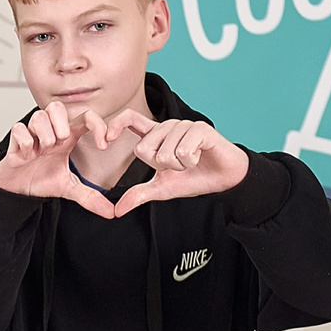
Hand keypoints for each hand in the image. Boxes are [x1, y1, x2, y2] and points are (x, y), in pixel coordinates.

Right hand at [0, 101, 116, 219]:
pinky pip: (19, 129)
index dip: (98, 125)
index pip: (86, 118)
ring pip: (39, 116)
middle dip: (62, 123)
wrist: (16, 190)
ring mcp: (31, 135)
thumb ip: (90, 197)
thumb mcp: (68, 188)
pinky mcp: (14, 142)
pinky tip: (27, 155)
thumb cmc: (40, 180)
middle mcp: (50, 132)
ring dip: (44, 133)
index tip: (103, 145)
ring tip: (43, 150)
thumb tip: (111, 212)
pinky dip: (25, 141)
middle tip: (61, 142)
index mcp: (66, 138)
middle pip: (57, 107)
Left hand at [107, 114, 249, 214]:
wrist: (223, 179)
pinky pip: (183, 149)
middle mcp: (167, 127)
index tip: (106, 140)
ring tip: (191, 162)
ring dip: (179, 166)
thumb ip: (139, 195)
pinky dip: (190, 161)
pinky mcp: (200, 128)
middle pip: (144, 148)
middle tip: (178, 166)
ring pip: (165, 152)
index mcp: (155, 136)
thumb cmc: (193, 179)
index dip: (116, 125)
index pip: (129, 119)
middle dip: (161, 167)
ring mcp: (184, 125)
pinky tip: (200, 157)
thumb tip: (117, 211)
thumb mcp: (162, 189)